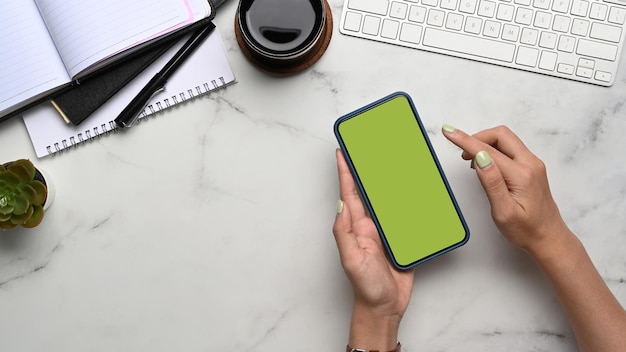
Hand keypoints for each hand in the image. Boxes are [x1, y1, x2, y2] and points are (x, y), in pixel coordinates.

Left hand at [333, 149, 414, 350]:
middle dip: (365, 169)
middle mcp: (369, 226)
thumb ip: (345, 232)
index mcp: (356, 227)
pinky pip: (405, 216)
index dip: (346, 172)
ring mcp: (385, 232)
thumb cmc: (366, 288)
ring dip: (387, 182)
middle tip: (367, 147)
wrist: (385, 308)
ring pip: (387, 201)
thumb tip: (341, 204)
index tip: (343, 152)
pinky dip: (408, 203)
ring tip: (390, 161)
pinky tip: (414, 192)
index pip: (349, 193)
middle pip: (368, 191)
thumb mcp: (351, 260)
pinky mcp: (401, 240)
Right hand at [441, 125, 568, 252]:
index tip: (449, 132)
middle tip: (460, 152)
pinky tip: (484, 164)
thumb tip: (480, 157)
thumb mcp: (504, 211)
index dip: (465, 140)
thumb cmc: (527, 230)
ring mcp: (532, 164)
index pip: (489, 150)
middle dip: (477, 138)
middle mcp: (530, 164)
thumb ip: (492, 182)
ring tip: (470, 160)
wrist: (549, 238)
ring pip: (505, 140)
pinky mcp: (530, 167)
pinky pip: (509, 149)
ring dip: (485, 144)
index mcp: (522, 175)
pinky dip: (493, 150)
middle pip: (500, 135)